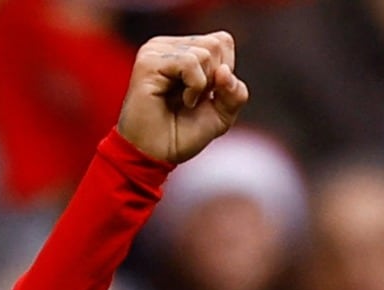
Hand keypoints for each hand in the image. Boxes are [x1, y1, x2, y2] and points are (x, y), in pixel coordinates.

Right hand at [115, 31, 247, 163]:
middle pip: (216, 44)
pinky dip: (194, 87)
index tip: (208, 95)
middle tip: (195, 100)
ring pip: (205, 53)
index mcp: (184, 51)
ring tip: (186, 102)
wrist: (156, 155)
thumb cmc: (182, 135)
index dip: (226, 72)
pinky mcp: (148, 62)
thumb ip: (235, 93)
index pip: (222, 41)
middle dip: (216, 79)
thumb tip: (224, 71)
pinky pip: (190, 62)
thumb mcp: (222, 115)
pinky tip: (183, 101)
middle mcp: (169, 46)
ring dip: (204, 86)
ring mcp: (156, 51)